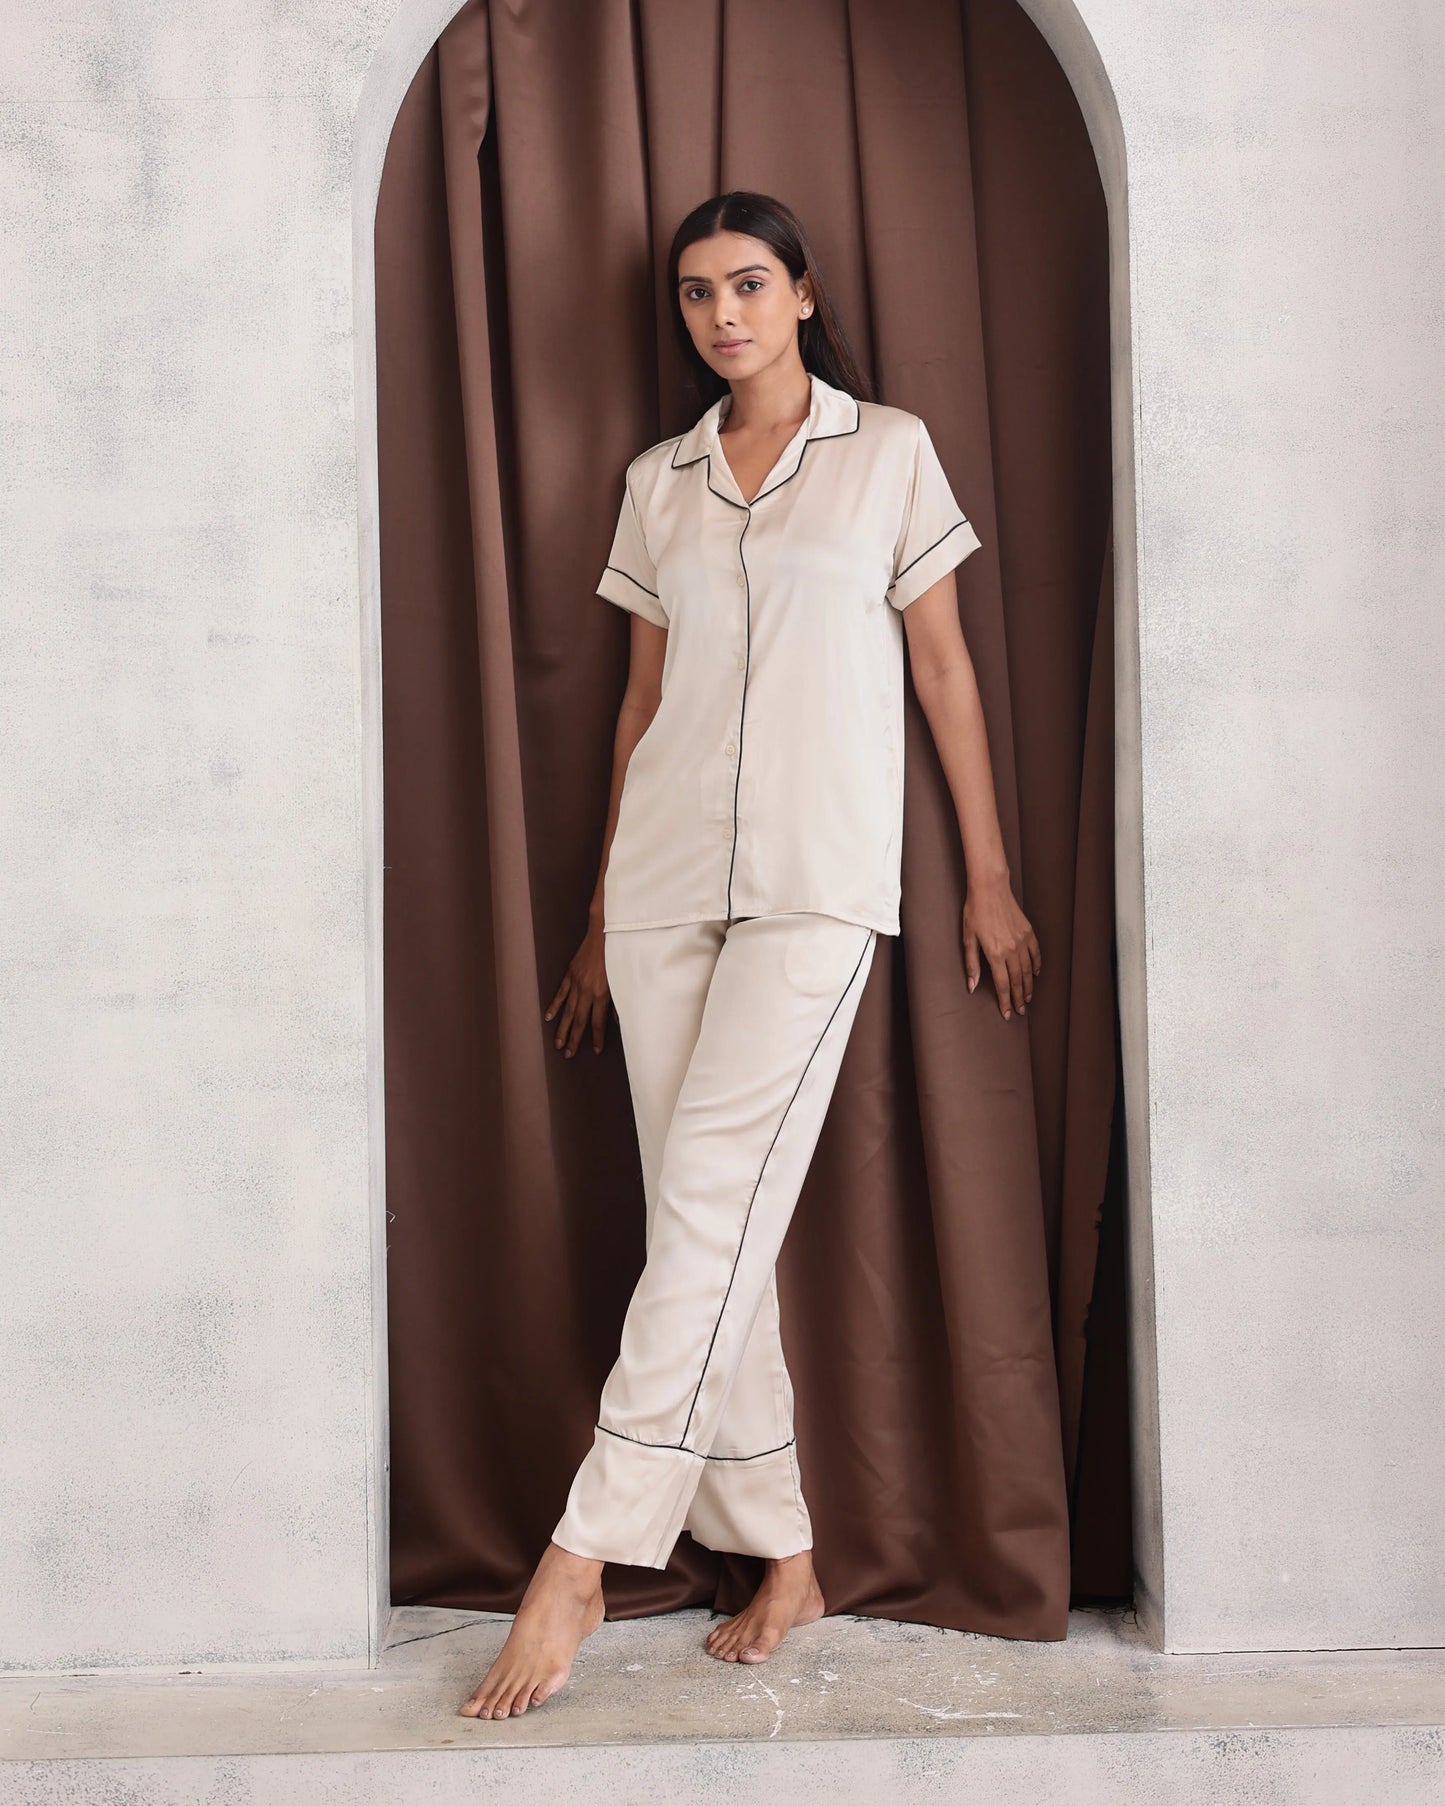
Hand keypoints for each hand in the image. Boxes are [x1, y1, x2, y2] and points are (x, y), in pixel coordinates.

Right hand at [544, 920, 610, 1056]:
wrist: (605, 933)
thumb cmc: (618, 956)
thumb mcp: (623, 980)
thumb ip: (618, 1002)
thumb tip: (616, 1021)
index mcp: (602, 994)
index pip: (598, 1022)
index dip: (597, 1037)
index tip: (596, 1050)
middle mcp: (587, 991)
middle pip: (579, 1020)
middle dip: (574, 1039)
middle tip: (568, 1054)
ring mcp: (576, 983)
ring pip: (568, 1010)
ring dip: (562, 1028)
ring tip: (558, 1043)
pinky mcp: (570, 974)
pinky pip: (561, 993)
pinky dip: (554, 1005)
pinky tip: (549, 1017)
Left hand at [962, 876, 1040, 1020]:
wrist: (990, 888)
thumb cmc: (975, 912)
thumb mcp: (968, 938)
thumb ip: (972, 964)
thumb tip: (971, 986)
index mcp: (995, 953)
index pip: (1002, 984)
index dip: (1005, 1001)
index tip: (1008, 1014)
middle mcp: (1011, 950)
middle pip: (1017, 980)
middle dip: (1019, 998)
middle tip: (1020, 1011)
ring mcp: (1022, 940)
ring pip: (1028, 970)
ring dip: (1029, 986)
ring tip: (1028, 998)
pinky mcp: (1028, 932)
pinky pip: (1036, 953)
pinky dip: (1037, 965)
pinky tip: (1036, 974)